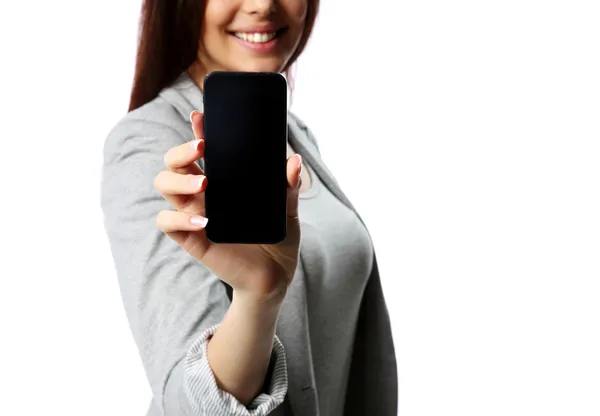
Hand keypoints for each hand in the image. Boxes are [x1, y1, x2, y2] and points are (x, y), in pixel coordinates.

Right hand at [154, 110, 302, 301]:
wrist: (275, 278)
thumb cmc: (278, 239)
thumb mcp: (288, 210)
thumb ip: (288, 186)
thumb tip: (294, 160)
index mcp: (223, 182)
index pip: (202, 150)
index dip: (197, 131)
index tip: (200, 116)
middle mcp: (204, 195)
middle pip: (174, 164)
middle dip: (181, 151)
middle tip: (202, 148)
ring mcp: (195, 215)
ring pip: (165, 186)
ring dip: (179, 180)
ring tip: (204, 184)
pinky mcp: (192, 240)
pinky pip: (168, 224)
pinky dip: (179, 220)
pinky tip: (203, 221)